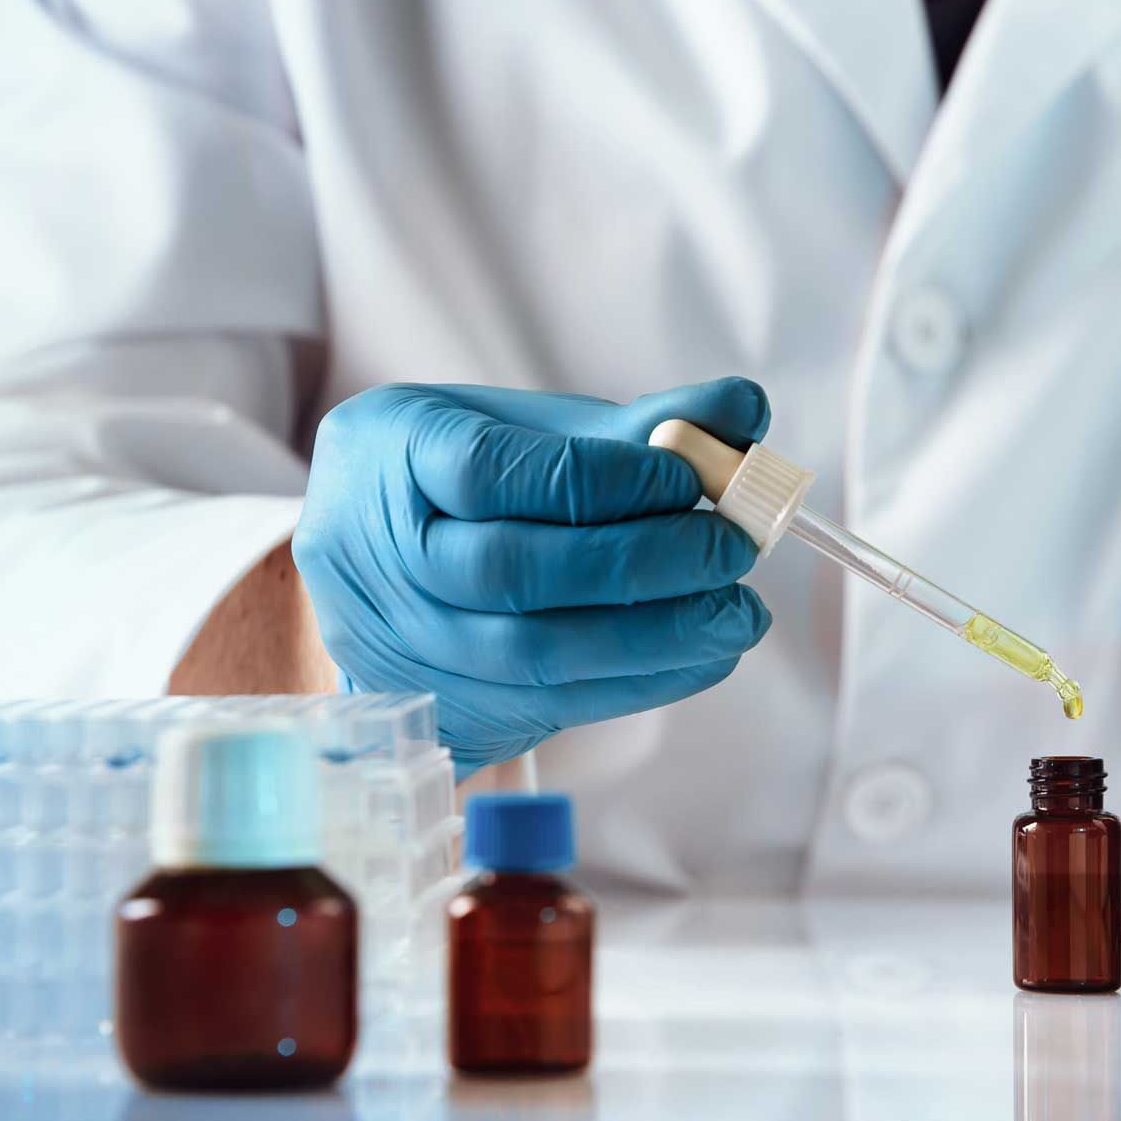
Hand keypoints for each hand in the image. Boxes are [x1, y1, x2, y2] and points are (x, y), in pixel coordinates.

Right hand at [293, 378, 773, 773]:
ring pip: (530, 652)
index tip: (686, 477)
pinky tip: (704, 655)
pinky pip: (552, 706)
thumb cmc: (464, 481)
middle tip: (730, 550)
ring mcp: (404, 643)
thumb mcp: (534, 430)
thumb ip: (640, 423)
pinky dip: (643, 683)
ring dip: (654, 636)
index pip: (488, 470)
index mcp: (388, 453)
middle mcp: (376, 555)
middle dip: (641, 563)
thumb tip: (745, 411)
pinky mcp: (444, 708)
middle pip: (512, 570)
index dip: (598, 479)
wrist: (376, 567)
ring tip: (736, 613)